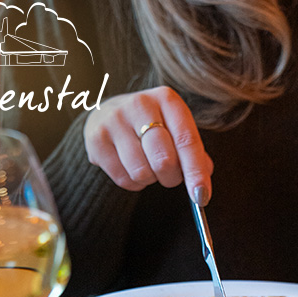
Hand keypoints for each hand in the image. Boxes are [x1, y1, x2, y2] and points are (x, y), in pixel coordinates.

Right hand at [83, 86, 213, 200]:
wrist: (109, 112)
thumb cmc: (152, 125)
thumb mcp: (176, 129)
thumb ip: (193, 154)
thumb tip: (201, 187)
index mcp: (167, 99)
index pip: (187, 141)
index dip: (196, 172)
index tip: (202, 196)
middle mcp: (140, 104)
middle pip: (164, 159)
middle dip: (172, 178)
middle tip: (171, 176)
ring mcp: (114, 120)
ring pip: (142, 172)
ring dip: (151, 179)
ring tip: (148, 166)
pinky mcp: (96, 138)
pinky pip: (123, 178)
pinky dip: (133, 183)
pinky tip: (131, 167)